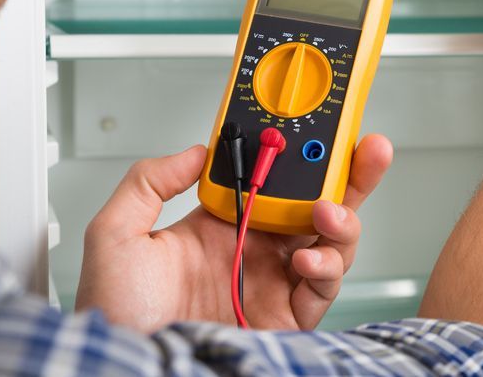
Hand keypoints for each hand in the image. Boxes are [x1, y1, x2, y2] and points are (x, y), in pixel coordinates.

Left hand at [75, 135, 393, 332]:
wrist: (131, 370)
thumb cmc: (115, 314)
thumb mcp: (116, 235)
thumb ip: (149, 182)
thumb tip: (196, 151)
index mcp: (221, 225)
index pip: (273, 180)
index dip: (299, 155)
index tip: (314, 130)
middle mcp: (255, 250)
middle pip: (316, 203)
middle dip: (348, 175)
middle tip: (367, 150)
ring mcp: (273, 282)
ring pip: (331, 241)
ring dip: (341, 219)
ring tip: (328, 210)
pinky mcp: (287, 317)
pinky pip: (322, 287)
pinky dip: (325, 267)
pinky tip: (306, 257)